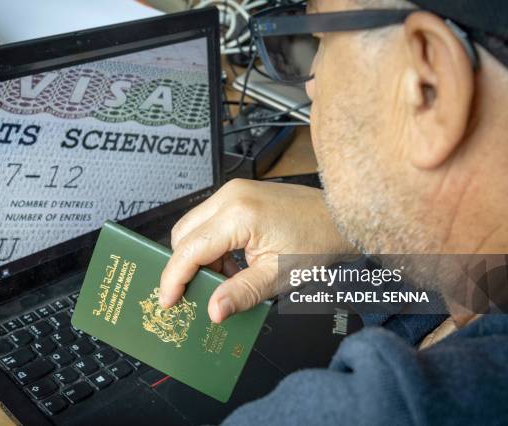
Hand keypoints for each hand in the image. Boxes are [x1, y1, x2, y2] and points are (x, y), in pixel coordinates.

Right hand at [159, 178, 352, 322]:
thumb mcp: (278, 276)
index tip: (169, 301)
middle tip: (198, 294)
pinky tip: (231, 265)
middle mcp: (230, 196)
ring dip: (200, 257)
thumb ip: (240, 294)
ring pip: (194, 228)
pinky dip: (212, 246)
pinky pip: (209, 222)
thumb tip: (213, 310)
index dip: (174, 278)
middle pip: (184, 235)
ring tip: (225, 280)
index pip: (189, 249)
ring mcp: (233, 192)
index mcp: (238, 214)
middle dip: (185, 267)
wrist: (339, 217)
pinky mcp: (238, 195)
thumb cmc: (317, 240)